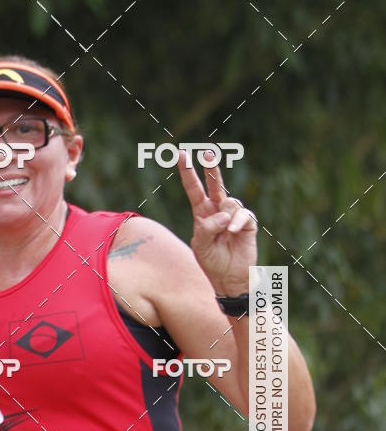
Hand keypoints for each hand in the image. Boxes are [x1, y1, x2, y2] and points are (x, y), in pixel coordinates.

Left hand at [178, 150, 257, 295]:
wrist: (230, 278)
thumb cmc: (212, 262)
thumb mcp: (200, 246)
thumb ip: (206, 229)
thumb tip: (223, 214)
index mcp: (202, 213)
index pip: (194, 189)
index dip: (188, 173)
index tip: (182, 155)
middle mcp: (218, 210)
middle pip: (214, 185)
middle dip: (211, 168)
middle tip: (207, 152)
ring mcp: (234, 215)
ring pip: (229, 203)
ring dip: (225, 218)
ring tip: (225, 235)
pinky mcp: (248, 223)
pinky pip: (243, 214)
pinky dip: (236, 223)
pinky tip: (232, 232)